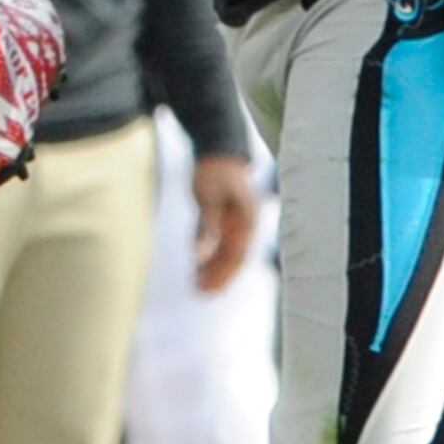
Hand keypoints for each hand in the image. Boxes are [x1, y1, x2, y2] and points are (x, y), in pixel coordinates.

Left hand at [189, 154, 257, 289]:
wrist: (217, 148)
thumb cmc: (213, 172)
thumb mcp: (208, 200)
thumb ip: (206, 229)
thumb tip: (199, 256)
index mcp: (247, 221)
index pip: (237, 256)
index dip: (223, 275)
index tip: (208, 290)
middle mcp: (245, 225)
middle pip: (233, 258)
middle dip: (219, 278)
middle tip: (201, 294)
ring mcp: (236, 222)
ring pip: (226, 253)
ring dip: (214, 270)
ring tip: (198, 288)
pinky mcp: (224, 218)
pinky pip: (217, 243)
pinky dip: (208, 256)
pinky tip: (197, 268)